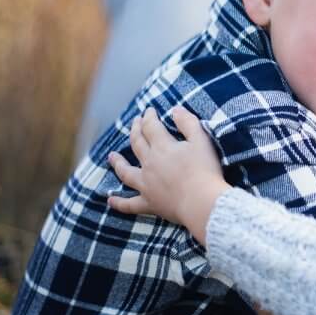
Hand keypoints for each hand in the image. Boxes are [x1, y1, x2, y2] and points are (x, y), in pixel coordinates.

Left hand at [107, 107, 227, 242]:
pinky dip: (119, 203)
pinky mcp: (149, 203)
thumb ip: (188, 123)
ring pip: (126, 172)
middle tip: (134, 122)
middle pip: (137, 143)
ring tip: (112, 156)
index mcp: (162, 147)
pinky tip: (110, 200)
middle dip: (135, 130)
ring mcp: (146, 185)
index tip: (149, 110)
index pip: (151, 126)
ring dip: (118, 163)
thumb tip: (175, 110)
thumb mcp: (202, 141)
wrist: (202, 203)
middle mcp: (149, 164)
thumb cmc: (205, 171)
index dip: (148, 116)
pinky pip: (129, 204)